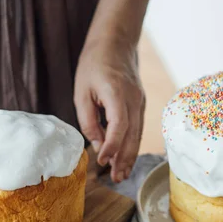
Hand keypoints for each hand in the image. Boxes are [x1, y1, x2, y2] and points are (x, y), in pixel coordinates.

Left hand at [74, 36, 144, 182]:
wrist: (116, 42)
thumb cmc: (94, 64)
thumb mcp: (82, 91)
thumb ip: (88, 120)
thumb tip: (97, 144)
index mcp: (118, 94)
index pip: (119, 127)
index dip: (111, 147)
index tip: (101, 161)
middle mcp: (134, 100)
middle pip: (132, 135)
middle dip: (124, 159)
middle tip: (116, 179)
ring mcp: (140, 101)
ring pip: (138, 134)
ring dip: (130, 155)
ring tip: (122, 174)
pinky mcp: (140, 103)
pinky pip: (137, 128)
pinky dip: (132, 144)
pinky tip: (125, 157)